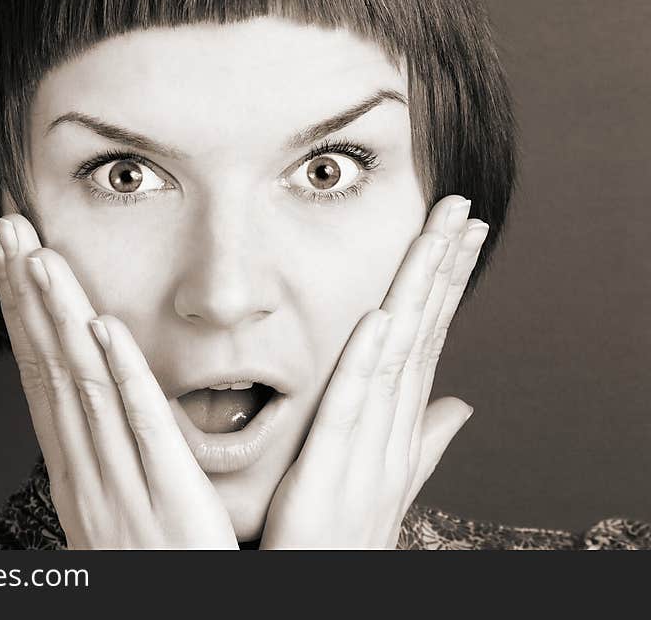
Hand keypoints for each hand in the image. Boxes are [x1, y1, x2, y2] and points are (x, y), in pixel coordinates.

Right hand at [0, 214, 237, 548]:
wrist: (173, 610)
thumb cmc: (146, 562)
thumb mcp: (106, 502)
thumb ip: (96, 447)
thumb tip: (80, 397)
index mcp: (73, 464)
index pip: (38, 374)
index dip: (21, 313)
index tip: (9, 260)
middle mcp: (86, 465)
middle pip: (50, 366)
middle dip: (26, 295)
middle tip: (8, 229)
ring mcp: (122, 479)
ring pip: (84, 384)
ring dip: (60, 318)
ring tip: (41, 258)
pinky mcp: (170, 494)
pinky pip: (143, 426)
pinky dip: (122, 375)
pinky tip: (105, 329)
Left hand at [260, 195, 488, 548]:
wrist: (329, 585)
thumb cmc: (348, 530)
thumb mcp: (390, 475)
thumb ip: (423, 439)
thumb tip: (460, 405)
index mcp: (400, 423)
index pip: (430, 340)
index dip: (447, 286)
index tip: (462, 235)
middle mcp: (395, 428)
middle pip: (424, 334)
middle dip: (443, 270)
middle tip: (460, 210)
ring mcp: (370, 448)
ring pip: (399, 358)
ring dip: (417, 296)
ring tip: (435, 238)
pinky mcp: (334, 470)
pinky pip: (352, 409)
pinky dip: (367, 363)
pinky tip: (379, 317)